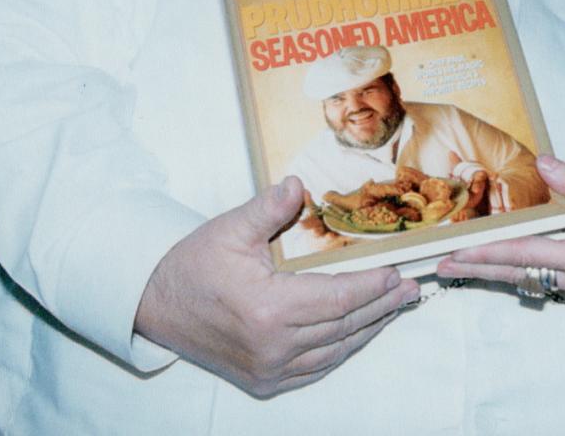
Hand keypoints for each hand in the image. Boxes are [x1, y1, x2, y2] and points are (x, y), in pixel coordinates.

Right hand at [134, 177, 418, 396]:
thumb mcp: (230, 229)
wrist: (154, 305)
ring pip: (334, 351)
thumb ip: (269, 209)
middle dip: (381, 307)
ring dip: (367, 330)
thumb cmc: (193, 264)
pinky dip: (341, 351)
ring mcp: (268, 369)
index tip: (397, 272)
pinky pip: (315, 370)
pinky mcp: (263, 381)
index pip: (338, 298)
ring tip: (393, 309)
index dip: (372, 286)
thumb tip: (297, 184)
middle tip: (410, 290)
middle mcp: (272, 346)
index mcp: (268, 309)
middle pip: (343, 326)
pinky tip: (357, 334)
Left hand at [436, 156, 564, 301]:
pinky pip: (553, 275)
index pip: (523, 255)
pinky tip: (514, 256)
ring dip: (501, 268)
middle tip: (442, 266)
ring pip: (534, 277)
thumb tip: (544, 163)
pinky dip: (527, 266)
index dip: (483, 253)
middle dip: (479, 268)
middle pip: (519, 274)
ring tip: (467, 261)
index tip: (452, 255)